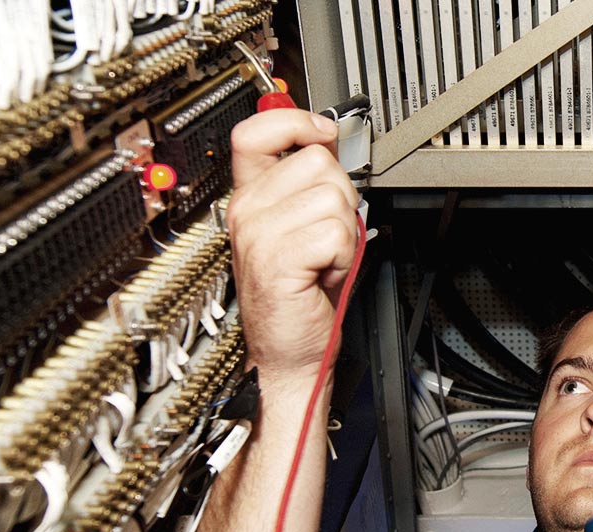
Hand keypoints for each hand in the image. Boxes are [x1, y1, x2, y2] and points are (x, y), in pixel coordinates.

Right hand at [227, 109, 359, 379]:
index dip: (294, 120)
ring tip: (323, 258)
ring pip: (333, 197)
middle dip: (339, 197)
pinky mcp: (278, 257)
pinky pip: (336, 232)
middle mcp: (248, 209)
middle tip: (325, 236)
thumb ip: (307, 184)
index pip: (257, 131)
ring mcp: (259, 233)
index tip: (320, 131)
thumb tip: (328, 140)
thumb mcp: (299, 227)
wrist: (289, 350)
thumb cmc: (299, 292)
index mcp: (250, 196)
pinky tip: (323, 273)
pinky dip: (344, 255)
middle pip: (318, 161)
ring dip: (343, 232)